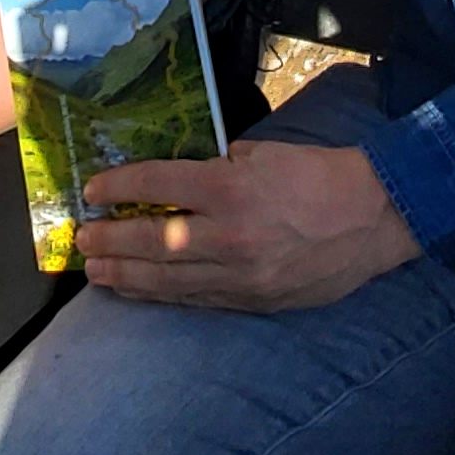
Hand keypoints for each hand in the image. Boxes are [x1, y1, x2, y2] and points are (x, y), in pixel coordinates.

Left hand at [75, 140, 420, 310]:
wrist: (374, 216)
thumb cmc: (317, 174)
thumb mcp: (260, 154)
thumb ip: (215, 168)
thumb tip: (174, 183)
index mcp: (228, 187)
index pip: (156, 186)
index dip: (118, 187)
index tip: (91, 190)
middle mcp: (228, 235)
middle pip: (152, 241)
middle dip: (110, 241)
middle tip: (80, 240)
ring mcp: (240, 274)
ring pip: (169, 279)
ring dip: (127, 276)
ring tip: (96, 272)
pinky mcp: (254, 300)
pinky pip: (197, 298)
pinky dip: (163, 294)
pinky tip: (140, 291)